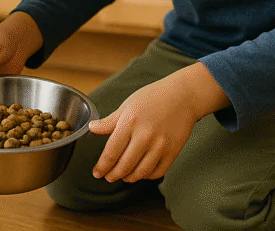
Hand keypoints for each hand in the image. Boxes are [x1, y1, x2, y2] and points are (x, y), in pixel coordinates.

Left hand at [88, 62, 228, 182]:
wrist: (182, 96)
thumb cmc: (153, 97)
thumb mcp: (127, 105)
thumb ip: (109, 121)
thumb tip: (92, 128)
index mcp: (129, 122)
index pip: (111, 152)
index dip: (102, 166)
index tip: (97, 173)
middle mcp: (145, 136)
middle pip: (124, 166)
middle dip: (113, 175)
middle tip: (108, 177)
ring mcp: (160, 145)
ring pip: (140, 172)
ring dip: (129, 178)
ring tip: (123, 176)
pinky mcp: (173, 152)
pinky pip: (157, 172)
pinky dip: (147, 176)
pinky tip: (141, 172)